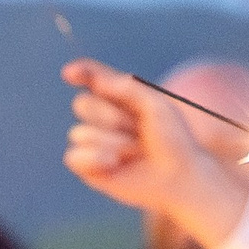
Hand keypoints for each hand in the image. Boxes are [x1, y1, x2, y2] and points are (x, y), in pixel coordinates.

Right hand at [62, 61, 248, 246]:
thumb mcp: (155, 105)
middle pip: (82, 104)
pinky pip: (73, 156)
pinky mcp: (87, 167)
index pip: (92, 78)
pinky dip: (94, 159)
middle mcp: (101, 117)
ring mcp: (93, 142)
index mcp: (117, 97)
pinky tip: (115, 164)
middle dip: (110, 117)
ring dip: (112, 143)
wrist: (177, 176)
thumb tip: (96, 82)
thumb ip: (127, 88)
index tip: (71, 73)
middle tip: (138, 131)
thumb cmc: (171, 139)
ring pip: (79, 133)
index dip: (80, 72)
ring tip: (135, 153)